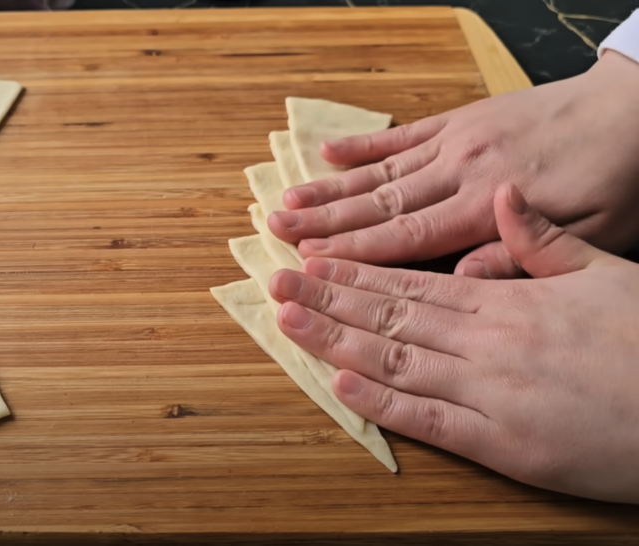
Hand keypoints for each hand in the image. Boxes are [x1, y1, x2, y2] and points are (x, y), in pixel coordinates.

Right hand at [268, 50, 638, 278]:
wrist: (635, 109)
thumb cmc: (619, 179)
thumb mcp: (592, 233)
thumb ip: (521, 256)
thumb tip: (458, 282)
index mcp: (487, 206)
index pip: (406, 237)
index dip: (354, 253)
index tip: (310, 262)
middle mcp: (460, 172)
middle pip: (379, 203)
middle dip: (324, 221)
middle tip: (275, 231)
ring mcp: (456, 142)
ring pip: (380, 171)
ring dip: (330, 188)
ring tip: (286, 200)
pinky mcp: (461, 120)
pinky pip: (403, 135)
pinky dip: (363, 145)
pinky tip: (328, 151)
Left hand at [269, 184, 638, 503]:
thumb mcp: (605, 273)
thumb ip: (542, 242)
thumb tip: (501, 199)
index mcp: (508, 301)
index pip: (413, 280)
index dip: (357, 271)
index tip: (314, 260)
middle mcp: (487, 342)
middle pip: (391, 315)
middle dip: (328, 299)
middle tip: (276, 284)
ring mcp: (490, 394)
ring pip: (396, 359)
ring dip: (336, 340)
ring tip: (288, 321)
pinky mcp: (502, 444)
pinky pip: (430, 419)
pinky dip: (382, 401)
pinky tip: (340, 381)